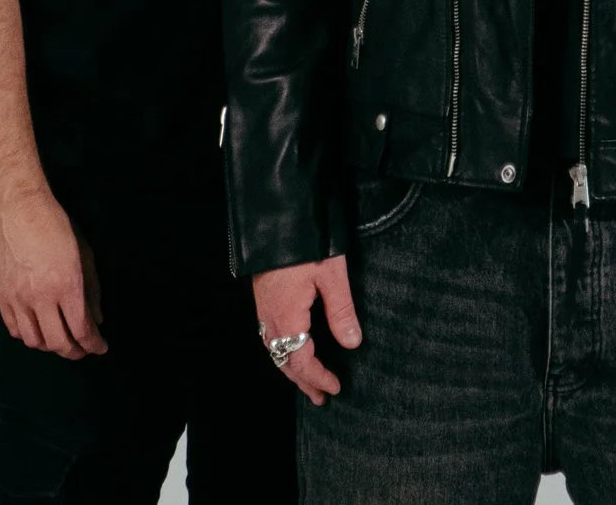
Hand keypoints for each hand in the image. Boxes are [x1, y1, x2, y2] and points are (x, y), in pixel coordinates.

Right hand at [0, 193, 107, 358]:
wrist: (16, 207)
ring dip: (50, 346)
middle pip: (57, 343)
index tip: (100, 346)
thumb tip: (97, 319)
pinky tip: (39, 329)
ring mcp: (17, 298)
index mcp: (66, 285)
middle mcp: (40, 297)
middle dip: (75, 352)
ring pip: (34, 341)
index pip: (81, 330)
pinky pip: (14, 329)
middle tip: (83, 348)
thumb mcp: (84, 254)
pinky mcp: (0, 296)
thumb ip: (92, 290)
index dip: (94, 344)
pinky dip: (29, 335)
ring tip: (61, 339)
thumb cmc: (53, 225)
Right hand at [250, 256, 360, 404]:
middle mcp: (270, 318)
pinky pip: (269, 336)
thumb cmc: (307, 244)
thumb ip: (341, 311)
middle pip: (284, 361)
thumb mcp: (332, 275)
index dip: (318, 378)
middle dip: (303, 381)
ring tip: (308, 382)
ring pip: (274, 350)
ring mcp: (263, 308)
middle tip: (320, 398)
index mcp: (287, 317)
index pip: (301, 360)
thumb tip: (352, 344)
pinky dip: (282, 352)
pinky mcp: (263, 298)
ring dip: (291, 369)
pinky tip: (292, 350)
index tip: (335, 389)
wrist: (276, 218)